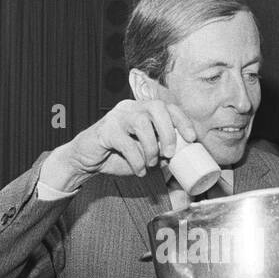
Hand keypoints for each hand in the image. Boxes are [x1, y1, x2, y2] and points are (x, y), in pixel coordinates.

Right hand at [41, 99, 197, 191]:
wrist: (87, 160)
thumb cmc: (117, 154)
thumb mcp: (144, 154)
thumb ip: (161, 153)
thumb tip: (181, 158)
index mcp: (142, 109)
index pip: (167, 106)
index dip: (182, 120)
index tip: (191, 138)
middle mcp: (130, 108)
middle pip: (156, 107)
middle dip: (168, 131)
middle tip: (170, 153)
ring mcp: (116, 117)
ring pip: (141, 122)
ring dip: (151, 147)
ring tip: (150, 163)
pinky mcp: (105, 130)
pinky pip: (126, 143)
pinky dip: (136, 160)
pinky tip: (139, 170)